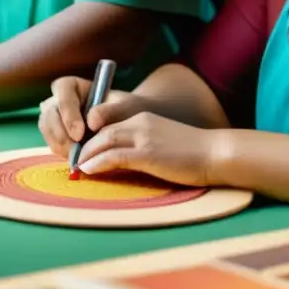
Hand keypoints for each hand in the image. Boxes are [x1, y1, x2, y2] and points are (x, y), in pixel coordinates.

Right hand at [38, 75, 151, 157]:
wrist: (128, 123)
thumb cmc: (127, 110)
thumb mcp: (125, 107)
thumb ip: (110, 110)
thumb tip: (91, 121)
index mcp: (72, 85)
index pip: (63, 92)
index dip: (68, 113)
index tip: (79, 134)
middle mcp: (59, 99)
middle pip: (50, 114)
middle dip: (61, 135)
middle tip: (76, 154)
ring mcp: (55, 117)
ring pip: (48, 131)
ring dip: (61, 146)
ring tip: (80, 159)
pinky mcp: (57, 134)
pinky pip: (53, 144)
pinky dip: (63, 153)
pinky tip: (79, 160)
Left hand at [75, 112, 217, 186]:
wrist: (216, 153)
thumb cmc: (194, 153)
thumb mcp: (163, 143)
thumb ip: (142, 147)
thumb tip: (122, 163)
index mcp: (143, 118)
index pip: (109, 125)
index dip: (92, 139)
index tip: (83, 152)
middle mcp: (140, 122)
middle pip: (101, 131)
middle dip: (84, 146)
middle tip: (72, 161)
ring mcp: (144, 136)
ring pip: (104, 141)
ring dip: (86, 155)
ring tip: (76, 167)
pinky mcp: (148, 152)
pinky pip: (114, 155)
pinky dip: (98, 163)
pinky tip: (88, 171)